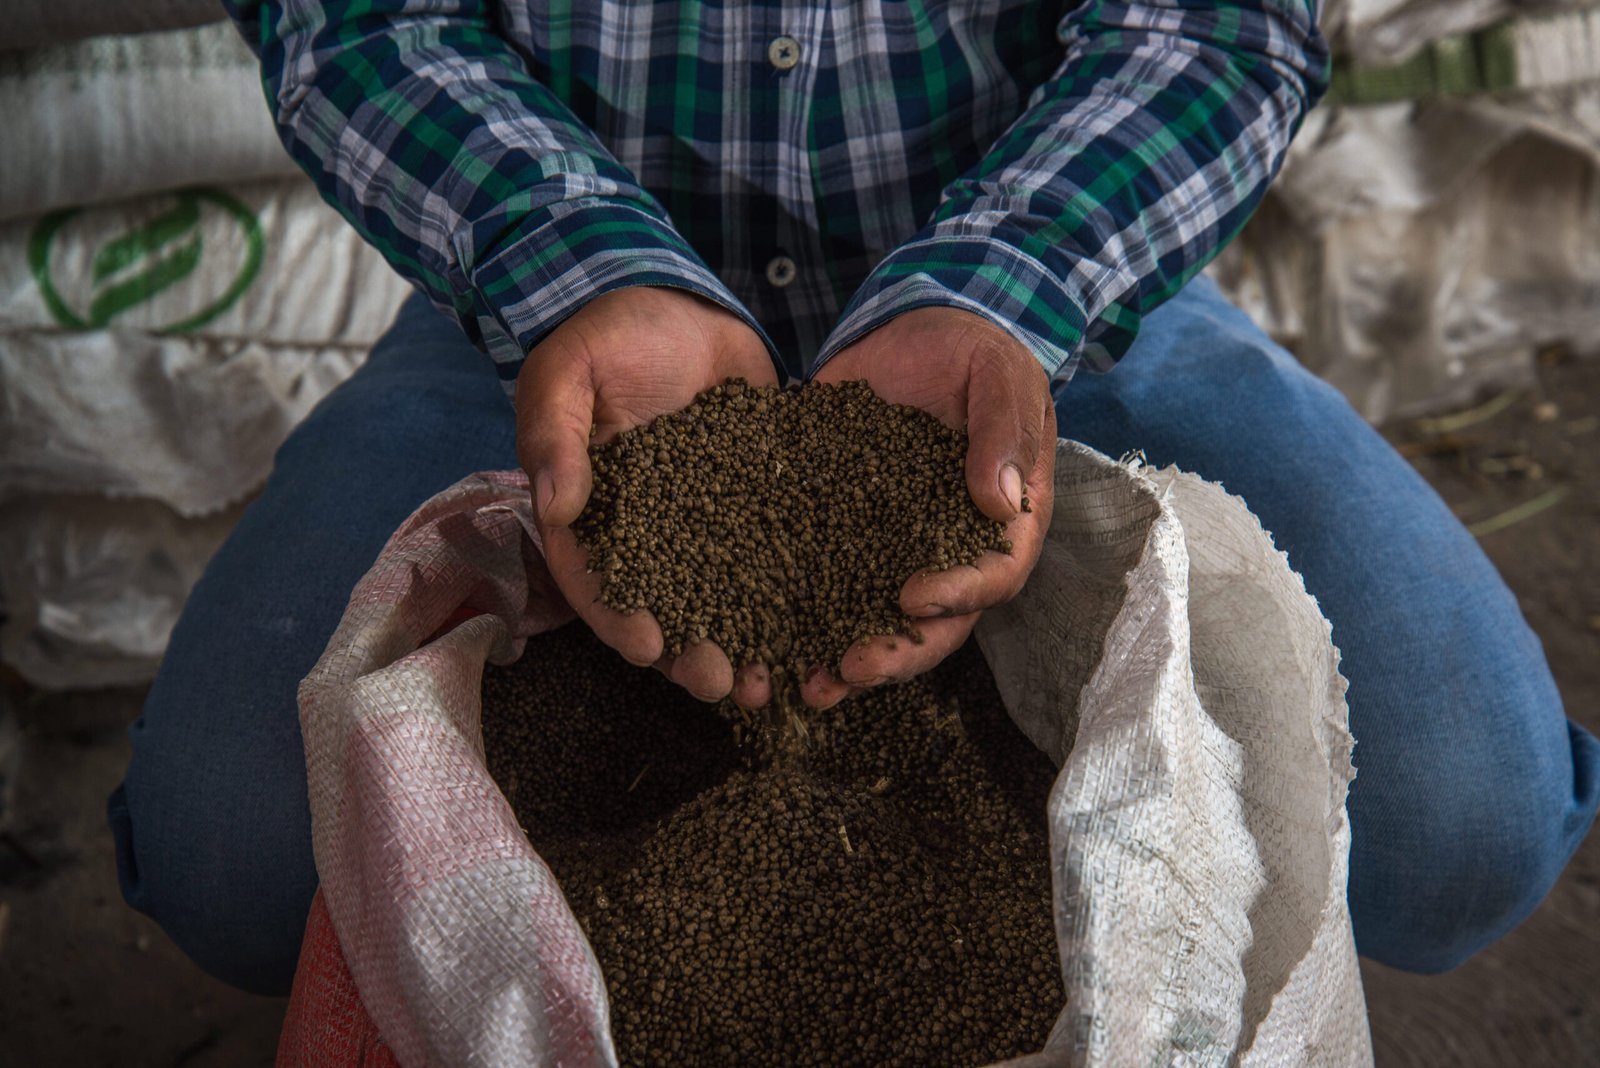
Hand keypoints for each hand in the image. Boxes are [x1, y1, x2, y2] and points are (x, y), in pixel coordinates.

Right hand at [516, 286, 779, 706]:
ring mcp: (705, 522)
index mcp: (593, 514)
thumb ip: (556, 436)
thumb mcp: (567, 374)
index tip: (647, 645)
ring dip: (744, 644)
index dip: (618, 618)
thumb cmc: (605, 333)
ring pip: (723, 598)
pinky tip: (820, 625)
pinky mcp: (756, 503)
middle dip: (691, 654)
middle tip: (721, 682)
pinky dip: (793, 596)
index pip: (598, 581)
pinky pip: (774, 556)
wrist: (673, 299)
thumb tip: (557, 505)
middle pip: (665, 608)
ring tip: (770, 683)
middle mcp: (649, 532)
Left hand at [806, 306, 1055, 707]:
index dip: (957, 595)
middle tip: (850, 668)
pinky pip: (823, 583)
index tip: (911, 595)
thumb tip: (1001, 502)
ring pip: (874, 618)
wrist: (915, 330)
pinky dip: (796, 617)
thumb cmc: (975, 353)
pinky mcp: (842, 532)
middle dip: (893, 653)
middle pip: (933, 622)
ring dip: (842, 657)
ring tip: (804, 686)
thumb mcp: (999, 376)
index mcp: (1003, 525)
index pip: (992, 577)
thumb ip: (1003, 431)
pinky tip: (760, 641)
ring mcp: (895, 548)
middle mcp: (949, 551)